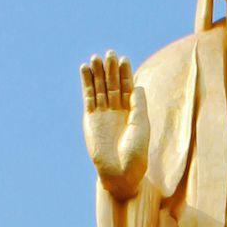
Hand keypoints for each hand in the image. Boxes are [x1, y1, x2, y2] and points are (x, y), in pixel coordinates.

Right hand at [81, 51, 149, 199]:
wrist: (120, 173)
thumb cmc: (136, 153)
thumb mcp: (141, 126)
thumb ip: (139, 104)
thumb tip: (138, 85)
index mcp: (132, 112)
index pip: (128, 87)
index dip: (125, 73)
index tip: (124, 59)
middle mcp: (117, 111)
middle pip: (113, 84)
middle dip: (111, 69)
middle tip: (109, 53)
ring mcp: (103, 114)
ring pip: (100, 88)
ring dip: (97, 73)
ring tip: (95, 57)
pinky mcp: (91, 119)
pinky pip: (88, 97)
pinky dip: (86, 83)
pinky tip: (85, 69)